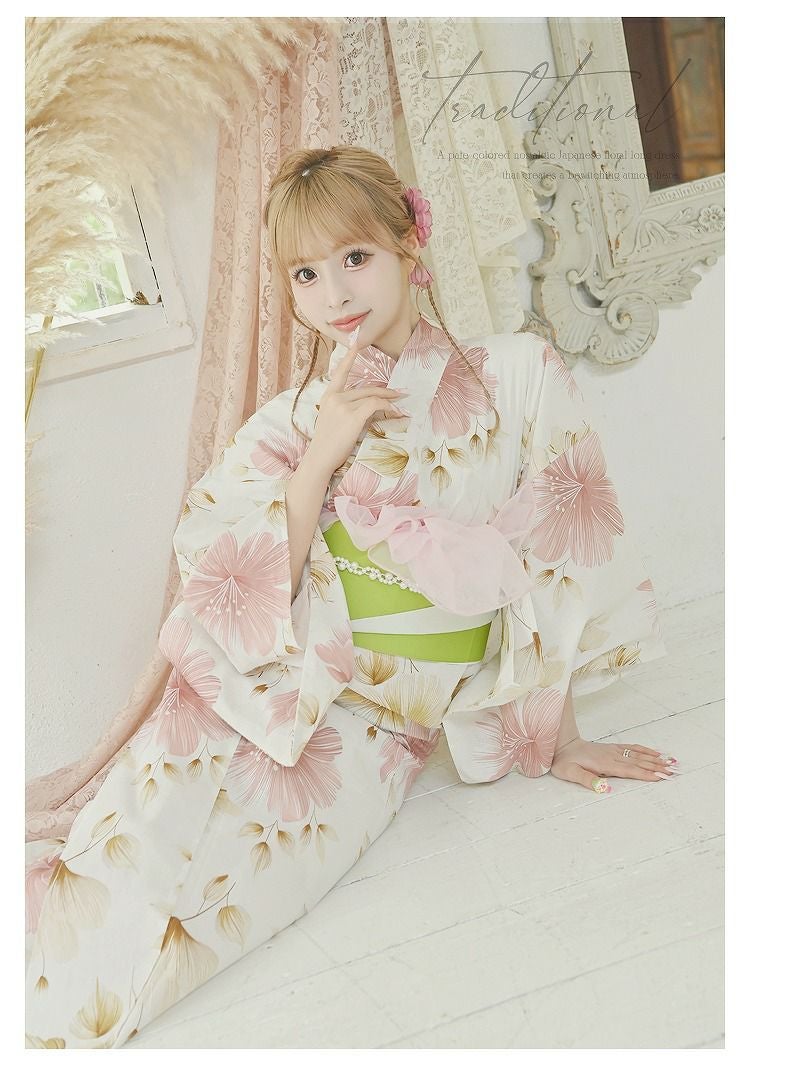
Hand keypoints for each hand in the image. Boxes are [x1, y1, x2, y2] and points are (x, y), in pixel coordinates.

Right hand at [305, 327, 408, 477]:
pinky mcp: (352, 416)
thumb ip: (348, 410)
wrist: (320, 459)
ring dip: (389, 401)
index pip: (340, 373)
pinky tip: (396, 412)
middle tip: (400, 393)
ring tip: (401, 403)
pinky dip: (388, 407)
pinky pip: (375, 405)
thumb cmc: (327, 445)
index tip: (356, 344)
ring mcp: (343, 406)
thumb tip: (371, 408)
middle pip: (365, 389)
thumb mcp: (334, 422)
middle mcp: (335, 397)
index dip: (349, 358)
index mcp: (328, 397)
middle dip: (385, 391)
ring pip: (372, 397)